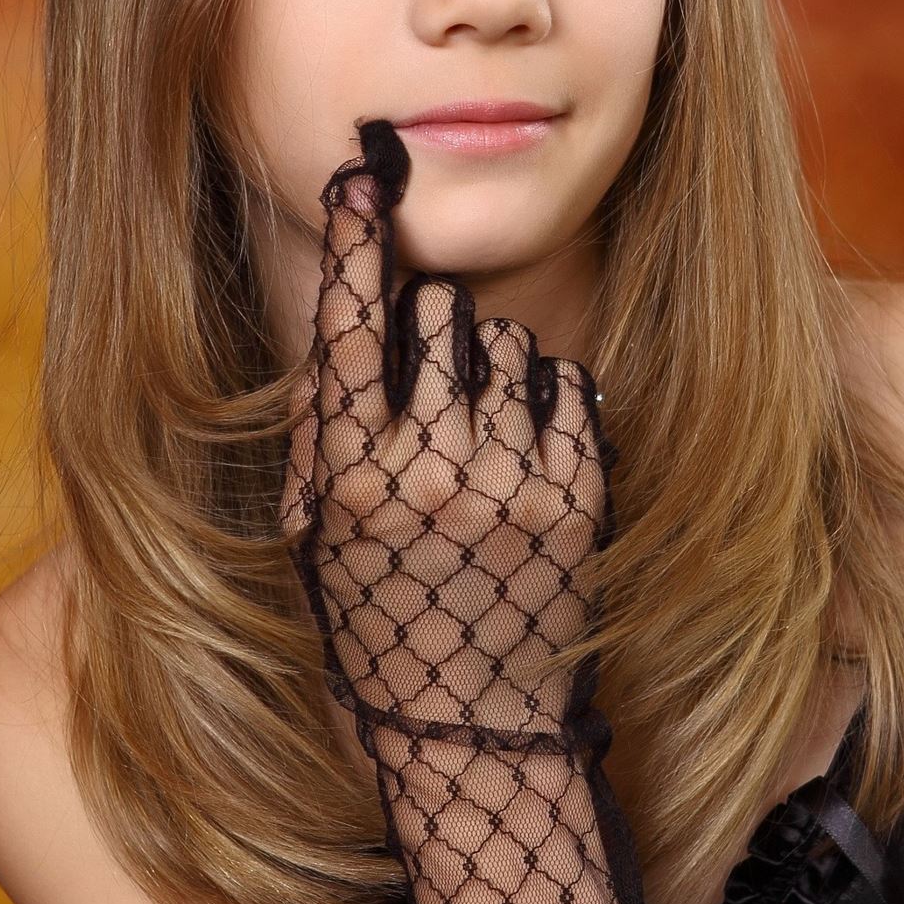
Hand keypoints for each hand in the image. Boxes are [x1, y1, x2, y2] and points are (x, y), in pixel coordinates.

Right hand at [280, 119, 614, 750]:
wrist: (474, 731)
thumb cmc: (382, 622)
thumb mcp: (322, 534)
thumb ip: (328, 430)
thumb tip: (353, 319)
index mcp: (351, 477)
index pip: (348, 325)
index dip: (357, 237)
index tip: (364, 173)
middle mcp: (429, 472)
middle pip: (439, 314)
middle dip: (433, 331)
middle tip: (430, 390)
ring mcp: (512, 482)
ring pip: (507, 343)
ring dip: (490, 372)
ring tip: (477, 447)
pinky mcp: (581, 496)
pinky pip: (567, 384)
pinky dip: (548, 405)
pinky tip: (525, 461)